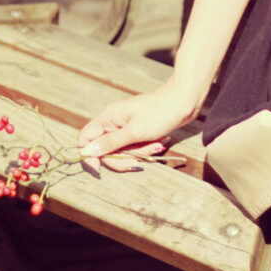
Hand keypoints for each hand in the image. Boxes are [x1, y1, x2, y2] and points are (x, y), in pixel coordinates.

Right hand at [77, 81, 200, 171]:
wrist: (184, 101)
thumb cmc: (160, 113)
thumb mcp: (134, 132)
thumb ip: (110, 143)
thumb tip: (88, 151)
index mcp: (107, 118)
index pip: (86, 139)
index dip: (89, 155)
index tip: (99, 169)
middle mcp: (113, 122)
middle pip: (105, 150)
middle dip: (123, 157)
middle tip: (139, 159)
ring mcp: (126, 127)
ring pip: (123, 151)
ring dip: (139, 153)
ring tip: (156, 144)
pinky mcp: (138, 131)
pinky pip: (135, 147)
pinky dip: (146, 148)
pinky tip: (159, 142)